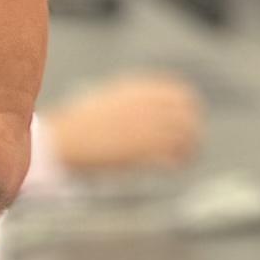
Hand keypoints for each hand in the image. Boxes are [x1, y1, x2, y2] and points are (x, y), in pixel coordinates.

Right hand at [42, 70, 203, 175]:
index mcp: (139, 90)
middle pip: (189, 114)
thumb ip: (132, 98)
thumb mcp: (107, 97)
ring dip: (190, 148)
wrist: (66, 140)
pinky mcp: (146, 152)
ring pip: (187, 136)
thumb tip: (149, 105)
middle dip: (193, 128)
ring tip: (186, 158)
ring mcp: (149, 129)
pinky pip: (175, 156)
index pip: (180, 92)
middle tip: (192, 141)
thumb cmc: (80, 123)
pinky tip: (175, 168)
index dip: (189, 106)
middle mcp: (148, 107)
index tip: (190, 116)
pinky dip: (179, 163)